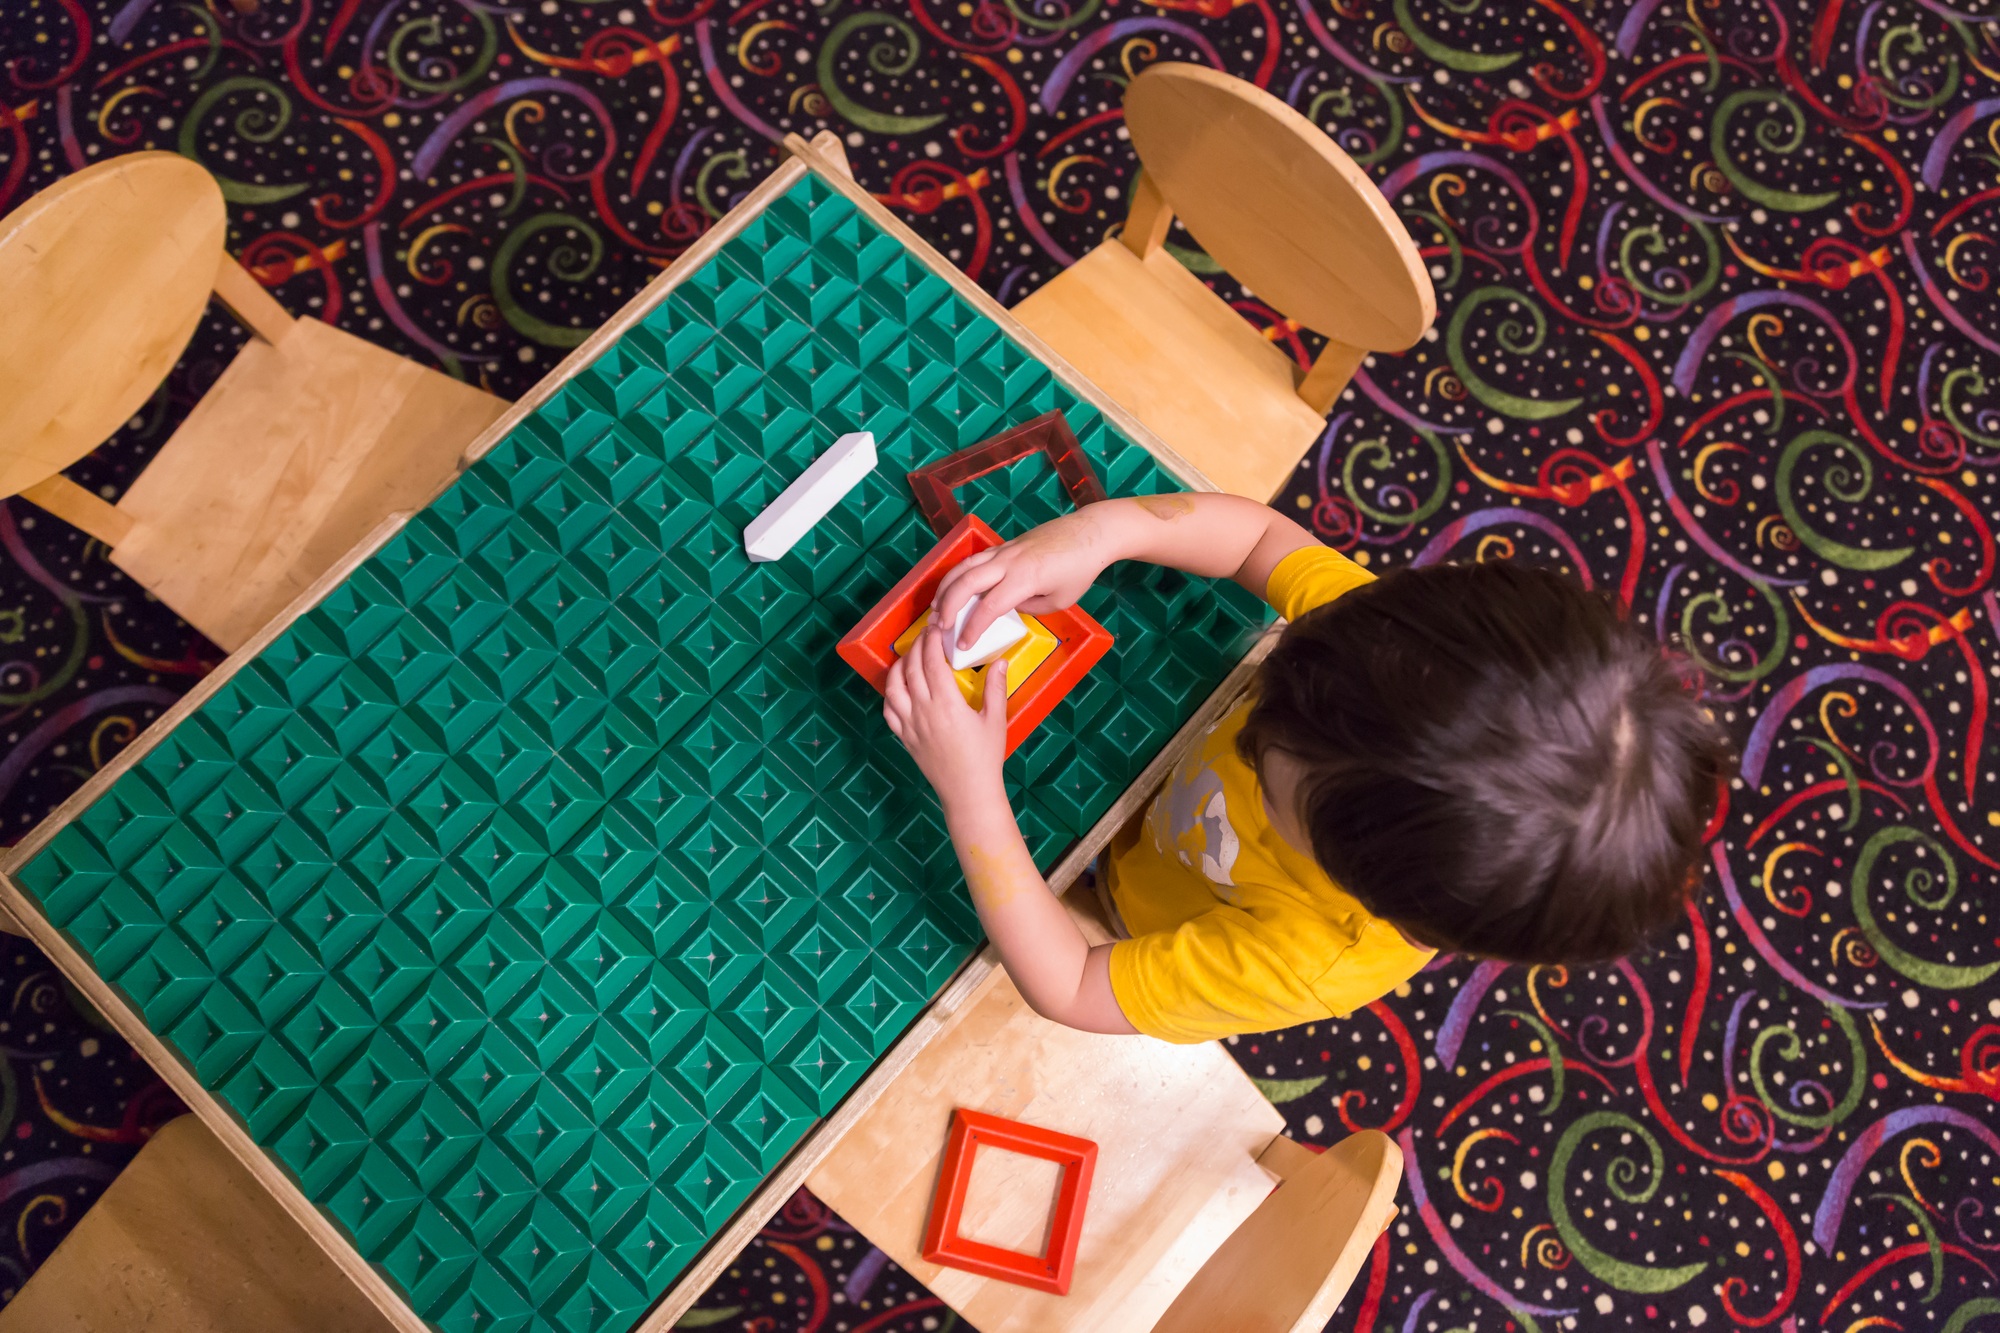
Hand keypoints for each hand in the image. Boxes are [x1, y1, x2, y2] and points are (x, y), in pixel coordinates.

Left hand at [883, 624, 1008, 808]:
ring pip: (894, 687)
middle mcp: (923, 712)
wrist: (968, 792)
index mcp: (947, 704)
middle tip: (925, 635)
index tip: (936, 629)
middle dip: (917, 647)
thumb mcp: (995, 720)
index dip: (932, 641)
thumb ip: (995, 688)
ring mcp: (910, 725)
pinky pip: (889, 710)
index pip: (933, 662)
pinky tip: (899, 686)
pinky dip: (890, 693)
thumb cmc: (985, 758)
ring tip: (910, 656)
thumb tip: (999, 661)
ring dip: (899, 666)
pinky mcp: (904, 737)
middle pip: (912, 669)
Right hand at [933, 511, 1107, 651]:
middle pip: (966, 582)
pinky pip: (974, 559)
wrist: (1090, 533)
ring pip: (964, 566)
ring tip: (936, 608)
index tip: (964, 644)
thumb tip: (1009, 608)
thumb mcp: (1059, 600)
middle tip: (939, 627)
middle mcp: (1009, 561)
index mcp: (1025, 578)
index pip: (989, 607)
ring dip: (946, 588)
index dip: (973, 628)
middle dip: (948, 607)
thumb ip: (1030, 607)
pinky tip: (953, 588)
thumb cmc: (1079, 569)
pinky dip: (958, 574)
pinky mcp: (1004, 545)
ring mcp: (1004, 550)